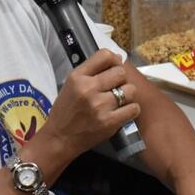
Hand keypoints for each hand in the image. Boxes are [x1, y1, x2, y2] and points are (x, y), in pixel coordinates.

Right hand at [35, 49, 139, 163]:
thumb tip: (118, 58)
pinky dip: (131, 110)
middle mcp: (88, 89)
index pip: (104, 55)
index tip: (112, 68)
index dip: (113, 60)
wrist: (60, 138)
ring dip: (127, 95)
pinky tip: (122, 112)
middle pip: (121, 72)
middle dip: (120, 79)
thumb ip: (92, 70)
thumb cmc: (66, 110)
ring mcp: (100, 106)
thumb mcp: (71, 84)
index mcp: (77, 77)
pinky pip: (133, 108)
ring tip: (118, 101)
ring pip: (130, 90)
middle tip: (114, 88)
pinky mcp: (109, 122)